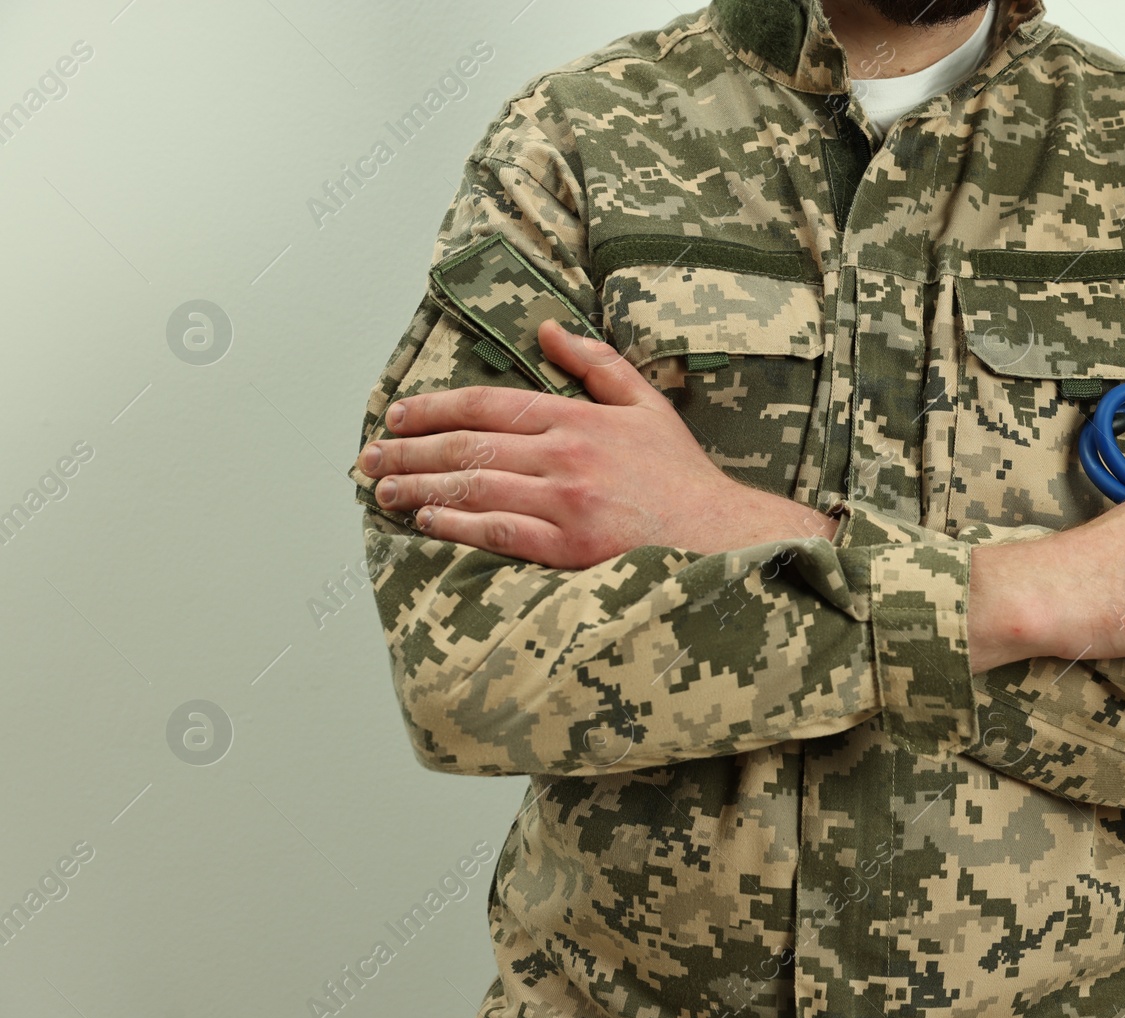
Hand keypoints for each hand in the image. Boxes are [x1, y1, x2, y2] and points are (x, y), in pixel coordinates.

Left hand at [356, 319, 835, 566]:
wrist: (721, 536)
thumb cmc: (681, 477)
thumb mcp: (645, 403)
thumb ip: (595, 362)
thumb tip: (547, 328)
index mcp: (577, 418)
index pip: (487, 404)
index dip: (432, 409)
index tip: (396, 416)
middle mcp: (563, 456)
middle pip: (466, 447)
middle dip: (408, 451)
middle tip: (369, 457)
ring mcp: (564, 504)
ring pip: (472, 489)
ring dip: (419, 489)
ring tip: (383, 491)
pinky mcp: (567, 549)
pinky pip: (497, 534)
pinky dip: (456, 527)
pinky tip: (427, 524)